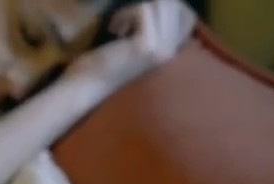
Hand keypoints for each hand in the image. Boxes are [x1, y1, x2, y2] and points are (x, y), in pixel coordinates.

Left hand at [63, 0, 197, 95]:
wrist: (85, 86)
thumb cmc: (105, 65)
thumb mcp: (136, 44)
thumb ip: (154, 29)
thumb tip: (162, 2)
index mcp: (172, 53)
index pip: (188, 17)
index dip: (167, 8)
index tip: (141, 18)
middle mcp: (171, 52)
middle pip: (175, 6)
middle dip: (146, 6)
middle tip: (127, 22)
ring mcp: (160, 49)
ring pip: (159, 5)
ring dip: (133, 9)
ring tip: (119, 27)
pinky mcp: (145, 45)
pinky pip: (142, 10)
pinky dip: (124, 14)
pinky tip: (114, 30)